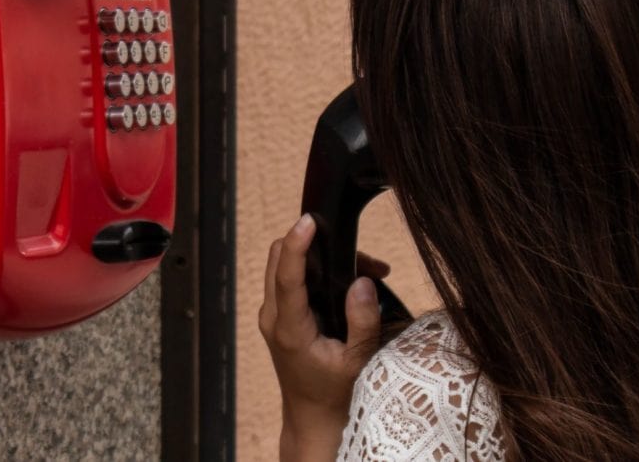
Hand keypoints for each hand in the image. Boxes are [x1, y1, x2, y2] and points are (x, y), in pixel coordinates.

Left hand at [258, 214, 384, 461]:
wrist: (313, 417)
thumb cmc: (336, 393)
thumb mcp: (358, 361)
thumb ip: (362, 320)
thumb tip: (363, 281)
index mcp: (290, 329)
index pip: (286, 276)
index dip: (296, 244)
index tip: (309, 221)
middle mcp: (273, 318)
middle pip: (278, 259)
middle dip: (314, 244)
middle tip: (358, 253)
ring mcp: (272, 316)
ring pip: (283, 265)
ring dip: (317, 256)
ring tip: (366, 268)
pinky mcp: (279, 316)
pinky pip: (289, 279)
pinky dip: (315, 269)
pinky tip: (350, 281)